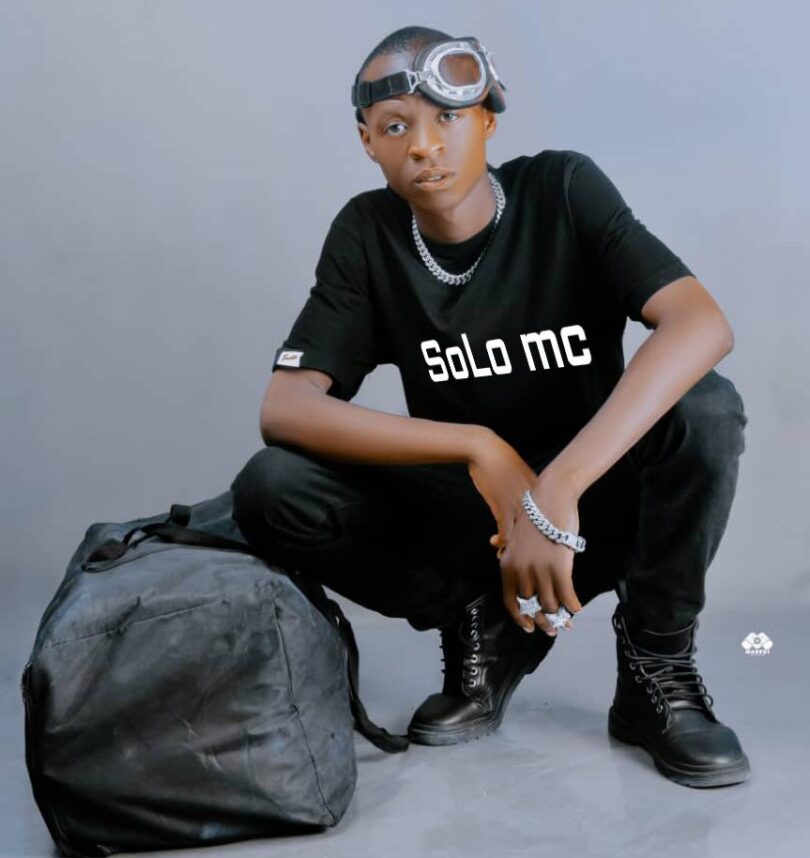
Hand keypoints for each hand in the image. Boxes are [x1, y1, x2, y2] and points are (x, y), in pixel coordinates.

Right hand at [466, 429, 539, 560]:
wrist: (486, 451)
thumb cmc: (502, 462)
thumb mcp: (523, 477)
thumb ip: (530, 494)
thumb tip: (532, 509)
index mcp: (542, 494)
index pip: (552, 522)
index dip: (545, 537)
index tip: (537, 546)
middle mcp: (535, 503)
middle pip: (541, 534)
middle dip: (534, 550)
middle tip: (525, 558)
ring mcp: (520, 507)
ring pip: (524, 539)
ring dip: (514, 550)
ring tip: (506, 554)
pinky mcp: (503, 509)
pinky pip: (506, 535)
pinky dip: (500, 543)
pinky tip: (494, 541)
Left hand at [499, 469, 583, 635]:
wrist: (551, 498)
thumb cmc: (537, 517)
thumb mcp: (519, 541)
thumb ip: (520, 564)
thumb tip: (529, 587)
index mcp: (508, 565)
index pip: (510, 601)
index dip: (520, 618)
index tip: (529, 627)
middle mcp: (521, 571)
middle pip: (532, 606)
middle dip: (543, 621)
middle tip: (552, 629)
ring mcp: (540, 570)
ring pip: (550, 604)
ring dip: (559, 616)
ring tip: (566, 621)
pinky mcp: (559, 567)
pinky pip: (566, 596)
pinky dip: (572, 606)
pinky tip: (576, 609)